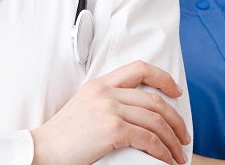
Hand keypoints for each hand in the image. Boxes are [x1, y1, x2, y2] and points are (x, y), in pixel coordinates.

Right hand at [31, 60, 189, 164]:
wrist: (41, 151)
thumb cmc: (62, 138)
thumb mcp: (84, 108)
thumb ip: (107, 103)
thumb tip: (137, 115)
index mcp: (100, 84)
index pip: (139, 68)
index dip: (163, 79)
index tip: (177, 93)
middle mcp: (106, 92)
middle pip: (155, 101)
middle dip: (176, 121)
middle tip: (183, 137)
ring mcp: (109, 109)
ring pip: (156, 121)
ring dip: (172, 141)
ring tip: (178, 155)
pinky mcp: (112, 129)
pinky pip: (148, 139)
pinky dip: (162, 152)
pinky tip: (166, 160)